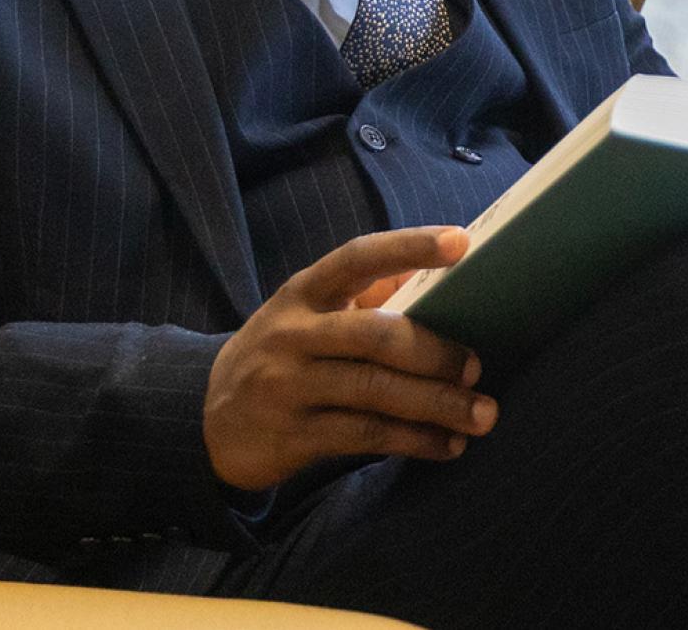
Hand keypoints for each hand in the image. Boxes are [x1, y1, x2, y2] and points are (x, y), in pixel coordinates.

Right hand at [203, 226, 497, 492]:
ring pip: (376, 391)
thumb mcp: (306, 316)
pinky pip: (365, 436)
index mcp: (303, 292)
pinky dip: (414, 440)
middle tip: (476, 366)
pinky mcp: (293, 435)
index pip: (359, 257)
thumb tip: (441, 279)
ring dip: (437, 404)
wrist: (205, 421)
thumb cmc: (280, 356)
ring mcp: (290, 386)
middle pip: (376, 335)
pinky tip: (447, 445)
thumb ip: (365, 298)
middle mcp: (293, 334)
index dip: (409, 247)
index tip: (462, 243)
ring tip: (482, 414)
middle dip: (435, 352)